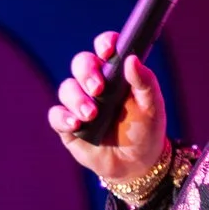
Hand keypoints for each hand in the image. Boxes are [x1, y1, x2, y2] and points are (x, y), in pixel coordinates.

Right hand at [48, 29, 168, 187]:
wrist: (137, 165)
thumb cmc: (146, 130)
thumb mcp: (153, 107)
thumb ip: (145, 82)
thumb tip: (131, 59)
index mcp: (116, 74)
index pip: (105, 49)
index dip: (104, 44)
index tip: (108, 51)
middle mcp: (95, 84)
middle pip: (81, 63)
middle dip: (86, 72)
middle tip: (98, 88)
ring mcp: (79, 104)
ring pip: (66, 88)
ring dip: (77, 99)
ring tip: (91, 115)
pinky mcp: (67, 125)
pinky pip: (56, 115)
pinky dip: (63, 117)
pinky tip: (76, 125)